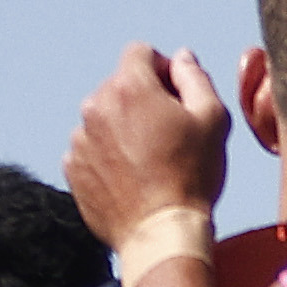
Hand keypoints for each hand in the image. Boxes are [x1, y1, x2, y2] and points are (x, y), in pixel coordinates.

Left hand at [64, 46, 231, 255]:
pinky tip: (132, 179)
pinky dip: (109, 156)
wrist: (160, 234)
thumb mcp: (213, 119)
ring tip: (150, 163)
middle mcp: (95, 105)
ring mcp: (79, 138)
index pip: (141, 52)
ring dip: (124, 129)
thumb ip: (195, 78)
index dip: (164, 69)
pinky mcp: (73, 168)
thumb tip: (181, 58)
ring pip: (105, 118)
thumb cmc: (191, 177)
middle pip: (120, 85)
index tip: (178, 99)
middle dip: (143, 100)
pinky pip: (92, 149)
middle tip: (169, 136)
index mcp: (129, 87)